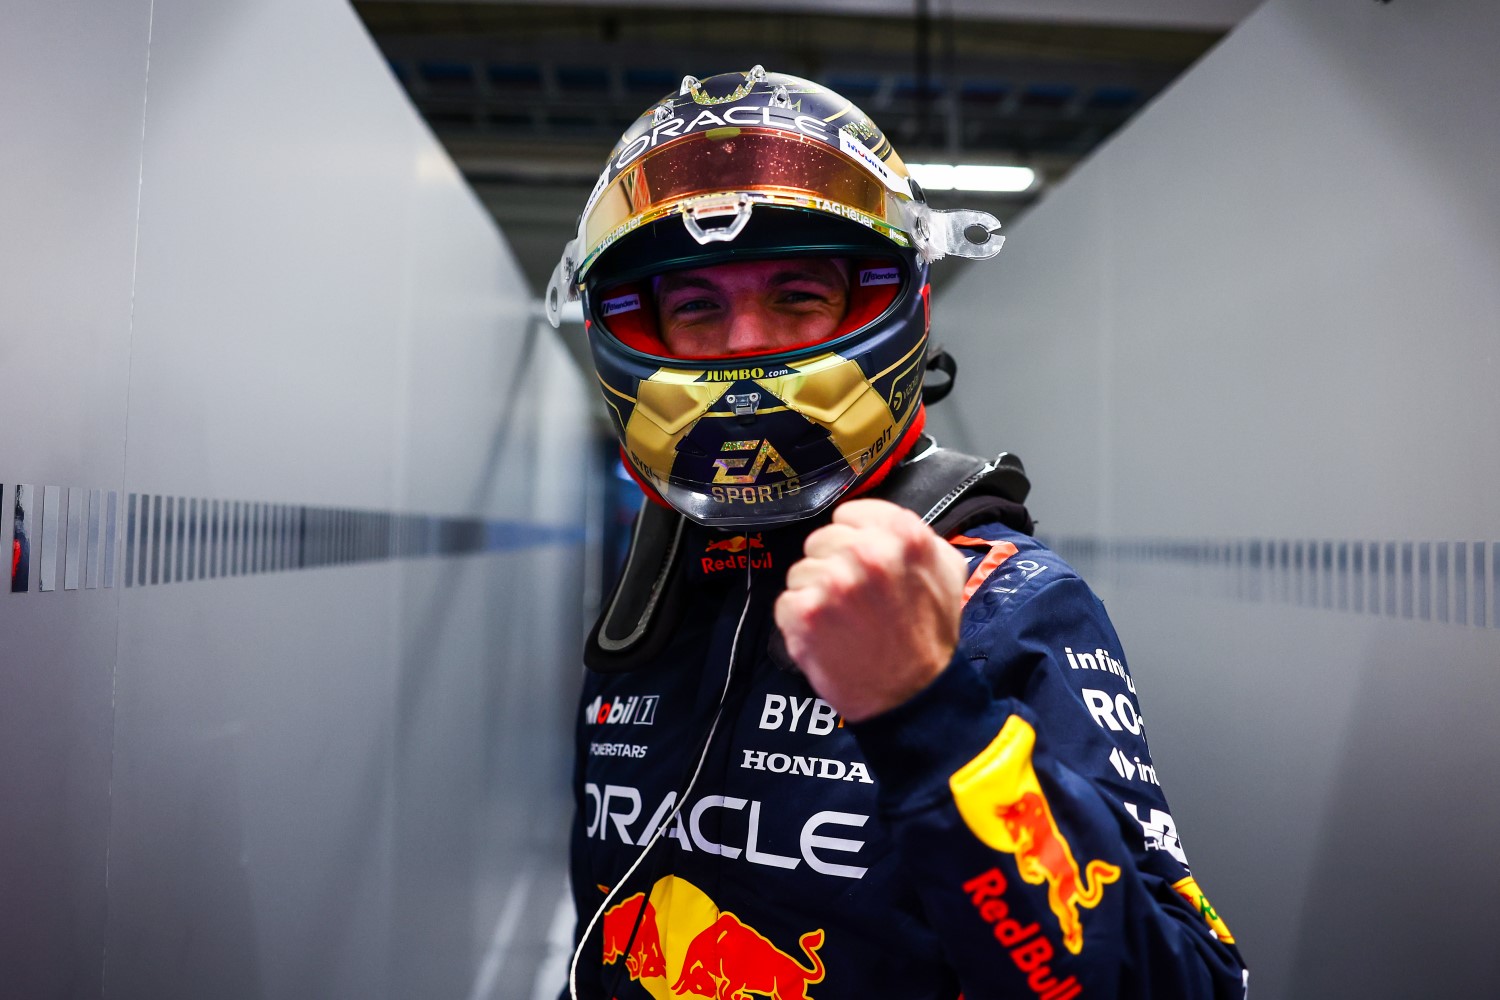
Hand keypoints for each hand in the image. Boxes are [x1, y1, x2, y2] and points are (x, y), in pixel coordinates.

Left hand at [773, 498, 969, 722]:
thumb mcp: (946, 570)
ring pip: (800, 572)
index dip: (853, 539)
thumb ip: (916, 536)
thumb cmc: (930, 634)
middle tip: (854, 599)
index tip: (862, 563)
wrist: (914, 695)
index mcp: (902, 534)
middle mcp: (866, 552)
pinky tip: (827, 636)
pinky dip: (800, 622)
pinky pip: (786, 602)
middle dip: (832, 566)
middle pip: (820, 540)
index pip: (848, 514)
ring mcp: (833, 582)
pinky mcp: (806, 613)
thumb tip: (884, 521)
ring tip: (843, 621)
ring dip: (815, 595)